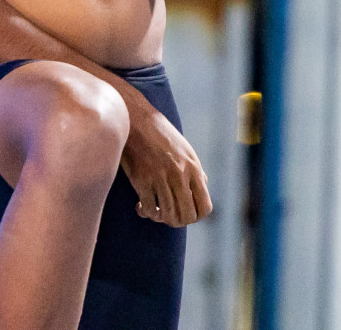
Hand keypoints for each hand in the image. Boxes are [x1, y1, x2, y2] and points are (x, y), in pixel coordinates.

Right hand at [119, 96, 212, 227]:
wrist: (135, 118)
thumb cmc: (159, 134)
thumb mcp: (184, 148)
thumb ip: (194, 169)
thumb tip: (203, 184)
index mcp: (193, 168)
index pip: (205, 208)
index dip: (195, 216)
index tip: (183, 212)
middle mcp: (180, 174)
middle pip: (187, 216)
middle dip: (177, 221)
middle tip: (166, 215)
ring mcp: (161, 177)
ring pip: (168, 216)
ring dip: (159, 218)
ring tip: (153, 210)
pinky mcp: (142, 179)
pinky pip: (149, 209)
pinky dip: (145, 212)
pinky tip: (140, 205)